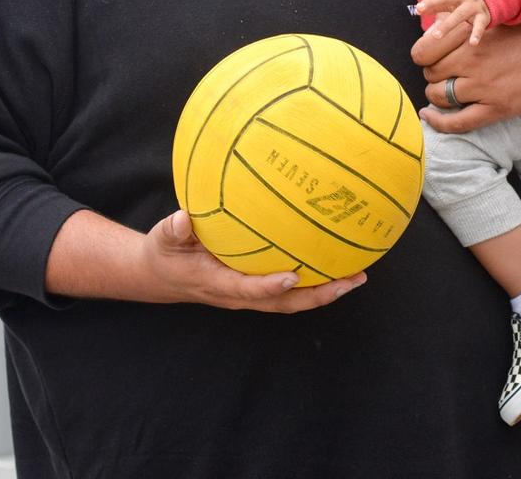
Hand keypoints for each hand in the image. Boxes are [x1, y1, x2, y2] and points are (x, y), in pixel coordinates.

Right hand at [141, 211, 366, 311]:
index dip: (269, 286)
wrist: (163, 276)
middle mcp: (239, 294)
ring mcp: (251, 294)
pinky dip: (315, 284)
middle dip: (317, 296)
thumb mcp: (163, 239)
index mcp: (217, 282)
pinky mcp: (257, 288)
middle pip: (283, 303)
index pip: (247, 288)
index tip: (292, 277)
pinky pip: (290, 292)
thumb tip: (184, 219)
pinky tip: (338, 266)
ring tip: (357, 277)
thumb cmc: (167, 253)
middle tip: (350, 281)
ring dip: (325, 292)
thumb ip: (173, 229)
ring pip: (292, 301)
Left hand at [410, 11, 520, 137]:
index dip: (423, 55)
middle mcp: (472, 60)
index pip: (424, 50)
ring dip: (436, 95)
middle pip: (430, 73)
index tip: (430, 57)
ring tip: (444, 91)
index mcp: (470, 36)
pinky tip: (429, 116)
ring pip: (438, 96)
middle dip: (432, 74)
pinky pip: (457, 122)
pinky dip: (438, 122)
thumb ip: (464, 28)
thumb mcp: (494, 22)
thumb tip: (433, 29)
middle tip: (444, 74)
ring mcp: (484, 86)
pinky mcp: (497, 108)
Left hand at [417, 0, 491, 45]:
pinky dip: (477, 34)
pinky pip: (480, 26)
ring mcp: (474, 6)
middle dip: (435, 5)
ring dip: (447, 25)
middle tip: (421, 14)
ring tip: (436, 36)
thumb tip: (417, 11)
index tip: (418, 9)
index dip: (429, 1)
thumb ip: (434, 3)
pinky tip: (472, 43)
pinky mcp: (484, 16)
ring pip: (460, 14)